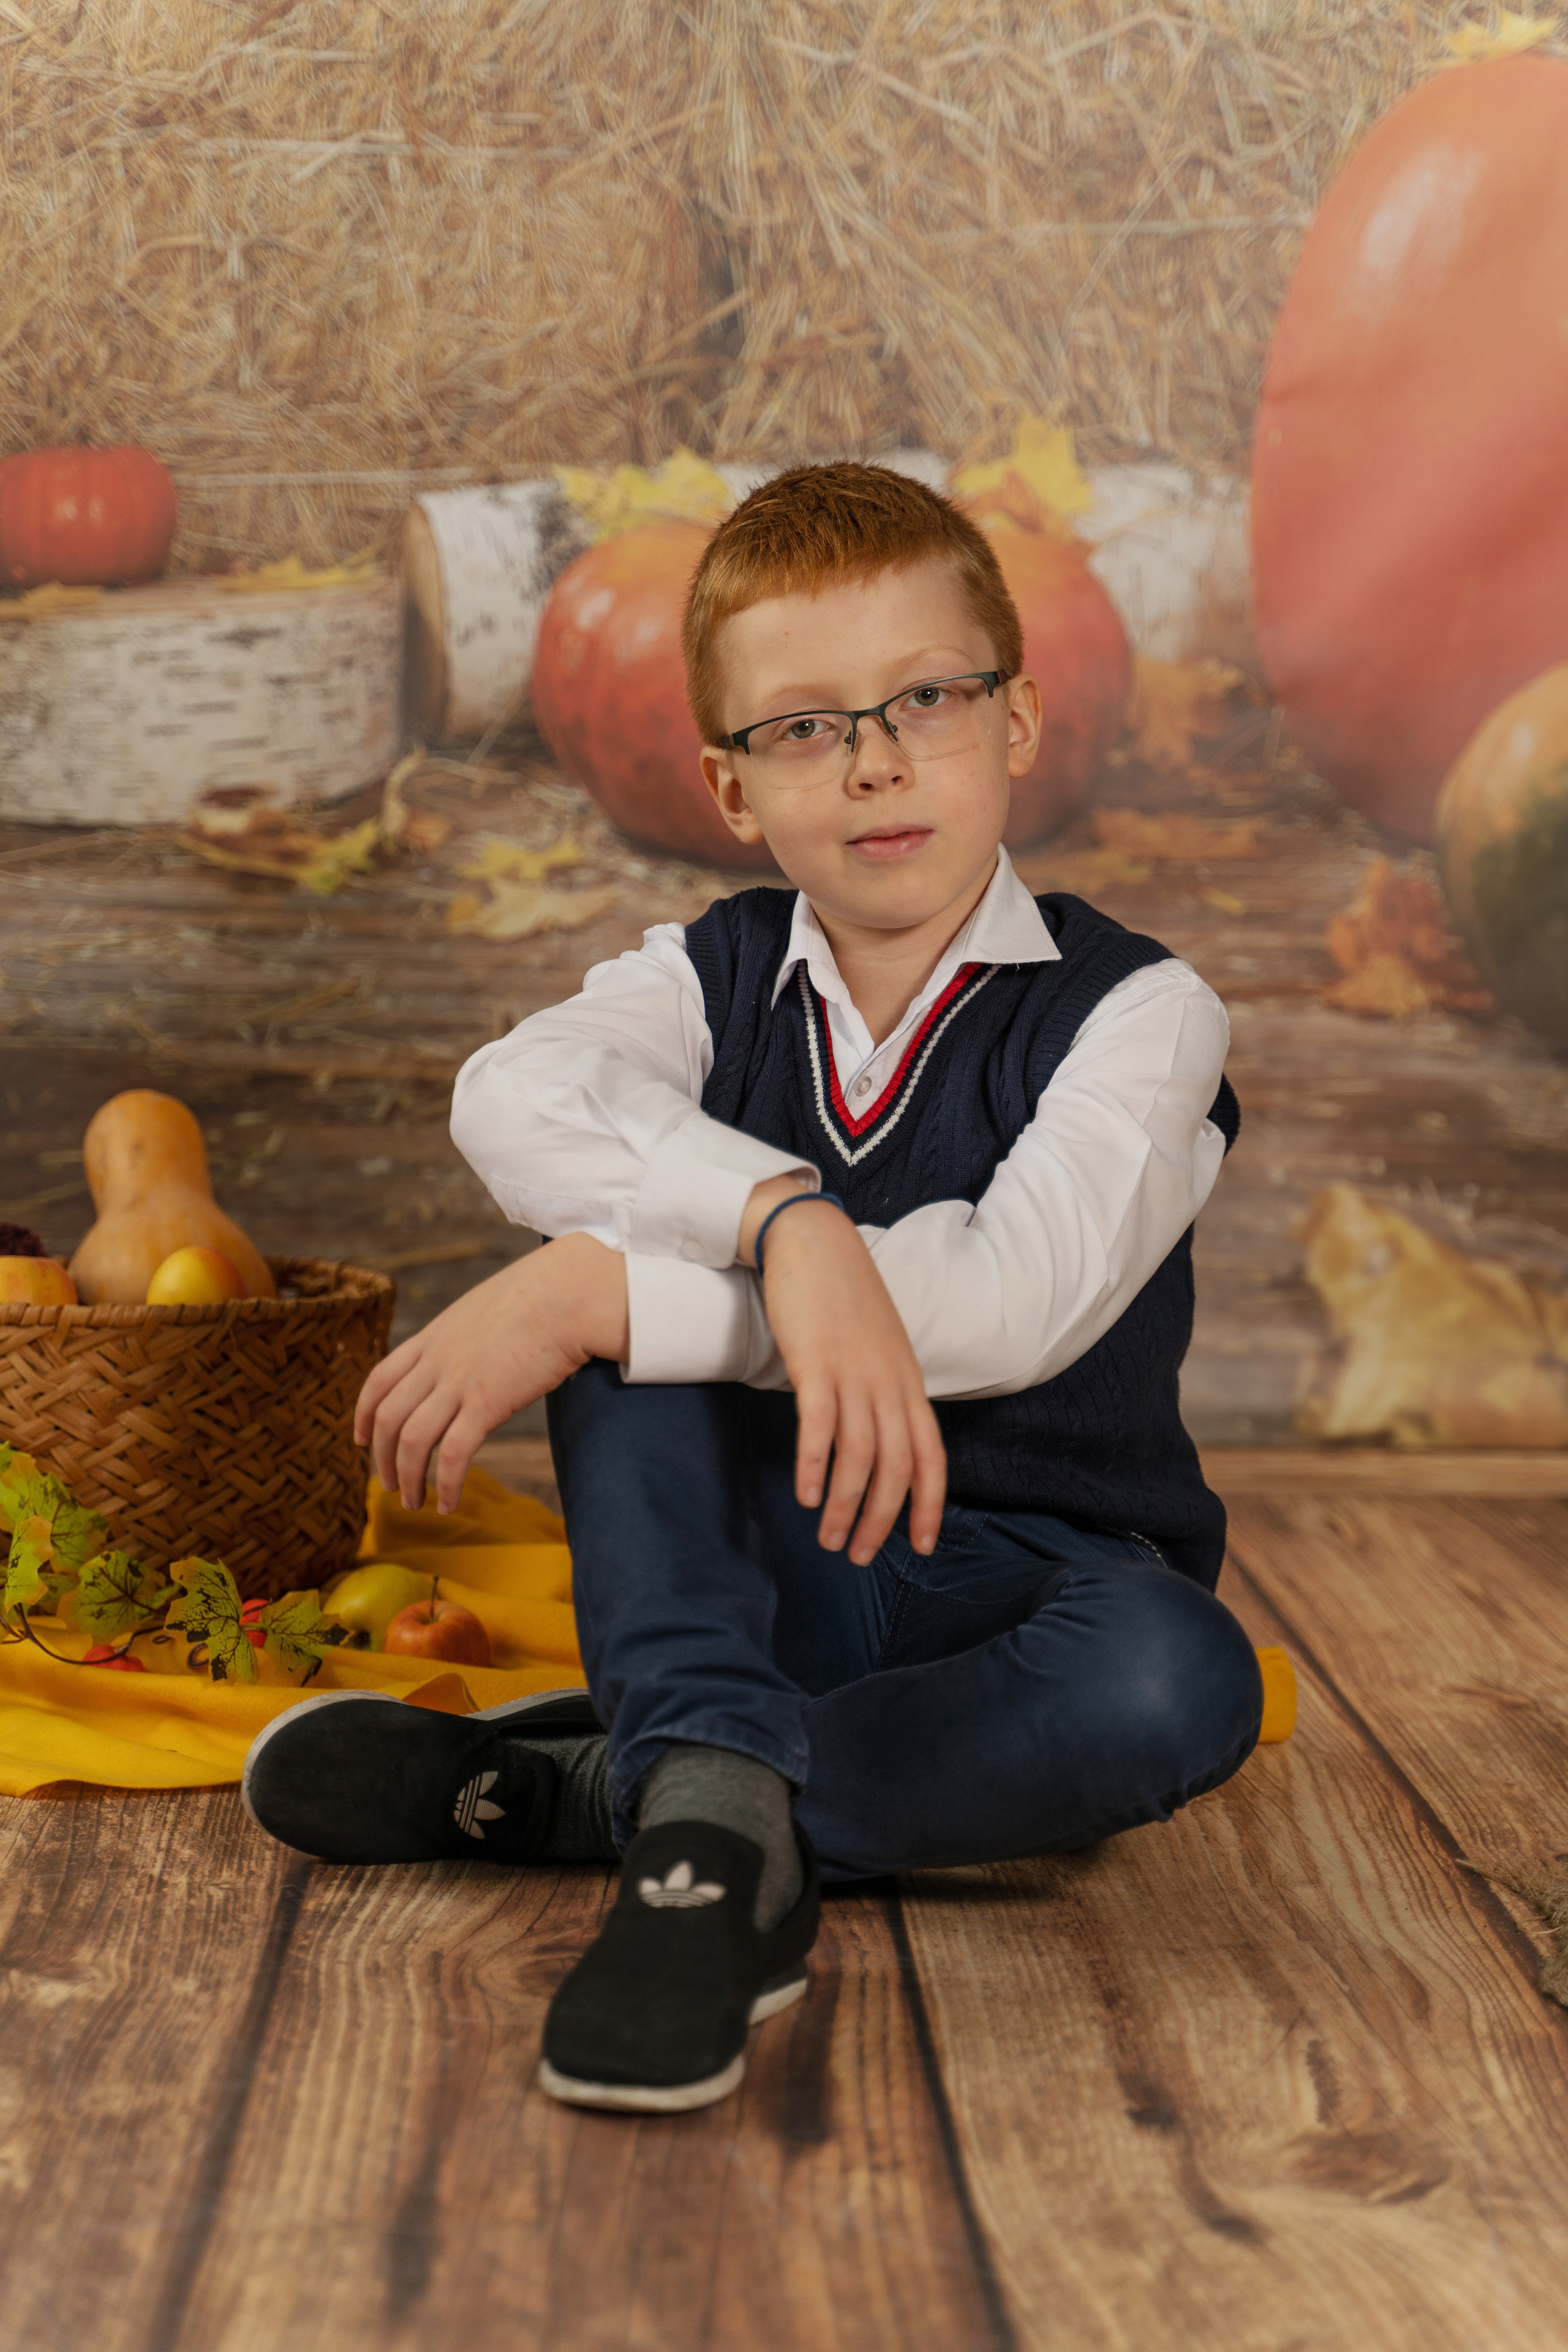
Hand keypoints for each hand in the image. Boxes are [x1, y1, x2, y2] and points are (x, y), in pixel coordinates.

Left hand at [354, 1234, 627, 1513]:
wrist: (568, 1294)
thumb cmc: (541, 1298)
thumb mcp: (485, 1312)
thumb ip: (467, 1337)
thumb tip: (476, 1354)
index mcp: (433, 1338)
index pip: (380, 1380)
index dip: (363, 1414)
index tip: (362, 1440)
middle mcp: (437, 1361)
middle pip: (388, 1417)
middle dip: (383, 1458)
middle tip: (390, 1485)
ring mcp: (459, 1382)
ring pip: (412, 1440)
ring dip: (407, 1478)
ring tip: (414, 1502)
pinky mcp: (488, 1403)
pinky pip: (454, 1454)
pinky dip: (446, 1484)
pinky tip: (448, 1503)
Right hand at [754, 1198, 945, 1565]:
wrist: (813, 1242)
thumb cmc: (842, 1297)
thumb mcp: (878, 1348)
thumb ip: (882, 1391)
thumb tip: (877, 1440)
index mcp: (908, 1382)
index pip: (931, 1457)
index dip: (929, 1506)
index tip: (920, 1547)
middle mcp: (889, 1383)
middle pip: (897, 1467)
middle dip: (882, 1520)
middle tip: (859, 1556)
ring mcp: (854, 1372)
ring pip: (860, 1456)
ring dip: (846, 1506)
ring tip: (829, 1539)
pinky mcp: (816, 1362)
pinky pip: (819, 1426)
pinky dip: (814, 1465)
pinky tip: (806, 1495)